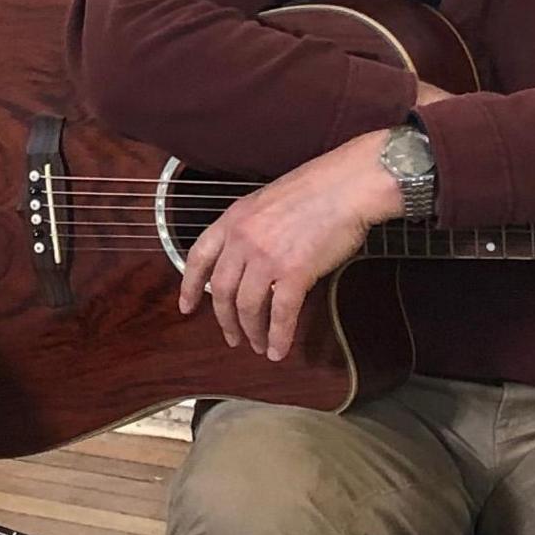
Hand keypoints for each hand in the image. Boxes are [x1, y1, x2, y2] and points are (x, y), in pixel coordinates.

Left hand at [179, 131, 403, 361]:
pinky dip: (278, 336)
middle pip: (222, 291)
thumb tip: (249, 260)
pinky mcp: (294, 272)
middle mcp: (242, 240)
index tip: (186, 307)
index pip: (198, 258)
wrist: (349, 185)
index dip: (189, 286)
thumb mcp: (267, 202)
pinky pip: (280, 314)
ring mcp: (266, 257)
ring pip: (247, 307)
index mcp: (233, 220)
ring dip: (252, 332)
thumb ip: (251, 229)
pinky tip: (278, 350)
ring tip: (258, 346)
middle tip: (233, 338)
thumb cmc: (317, 189)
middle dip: (225, 320)